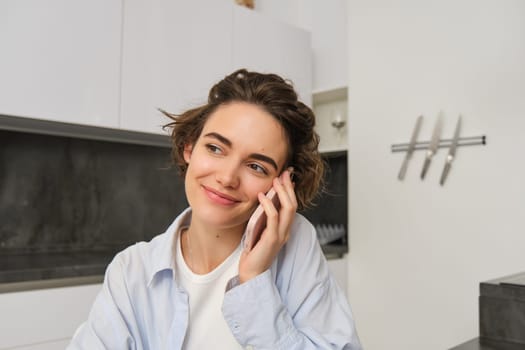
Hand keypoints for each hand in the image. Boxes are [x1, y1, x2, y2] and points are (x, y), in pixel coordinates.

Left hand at [238, 168, 296, 282]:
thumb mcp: (261, 230)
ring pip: (288, 209)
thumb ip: (264, 218)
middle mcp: (286, 231)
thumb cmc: (254, 252)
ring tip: (275, 181)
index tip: (286, 176)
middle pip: (294, 204)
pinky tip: (262, 196)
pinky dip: (269, 204)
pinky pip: (273, 218)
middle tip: (284, 173)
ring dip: (282, 192)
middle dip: (289, 187)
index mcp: (284, 229)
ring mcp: (280, 235)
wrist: (251, 273)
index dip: (290, 190)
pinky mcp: (271, 239)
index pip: (292, 205)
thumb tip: (263, 200)